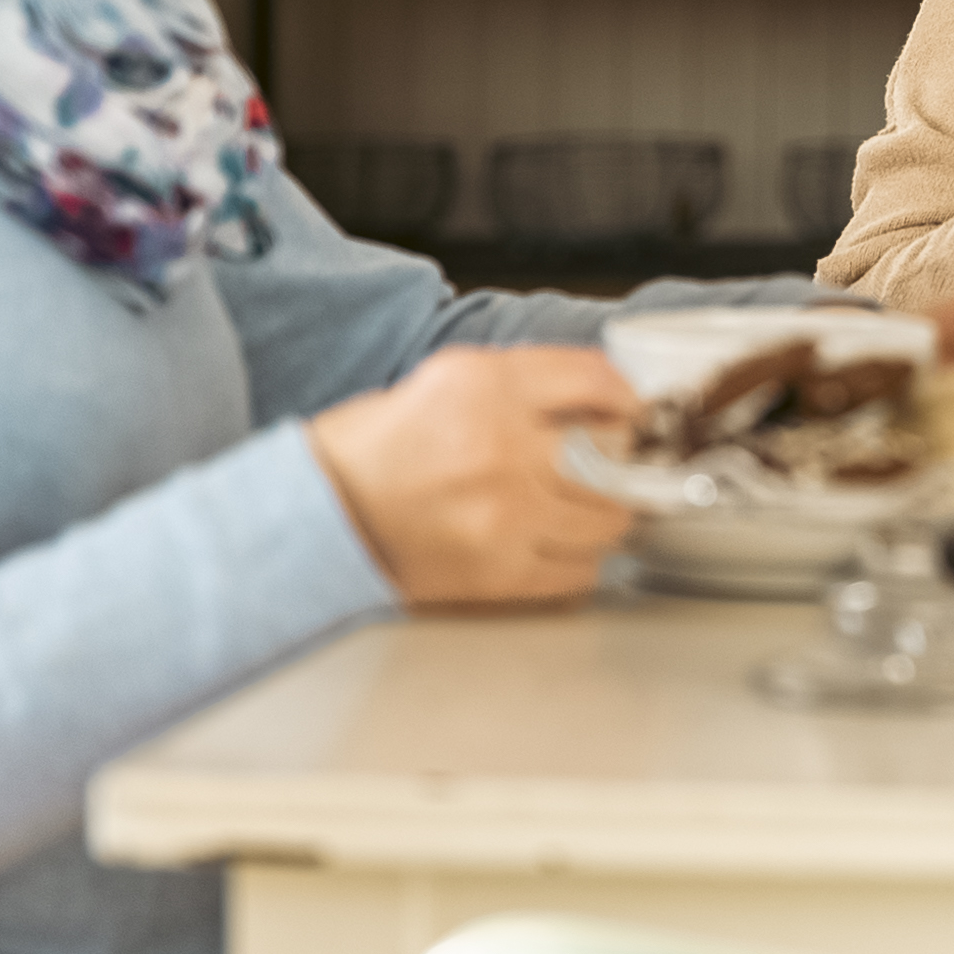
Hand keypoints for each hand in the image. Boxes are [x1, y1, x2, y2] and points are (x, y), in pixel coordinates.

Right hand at [305, 343, 644, 607]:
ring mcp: (503, 514)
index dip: (627, 398)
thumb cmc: (378, 446)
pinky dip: (580, 560)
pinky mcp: (497, 573)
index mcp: (484, 385)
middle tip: (617, 464)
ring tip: (583, 507)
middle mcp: (500, 446)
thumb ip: (525, 382)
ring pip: (609, 517)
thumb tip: (603, 397)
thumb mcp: (448, 380)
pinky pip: (580, 571)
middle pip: (615, 452)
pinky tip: (557, 544)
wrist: (321, 516)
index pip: (596, 380)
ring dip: (605, 513)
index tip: (633, 413)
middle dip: (623, 459)